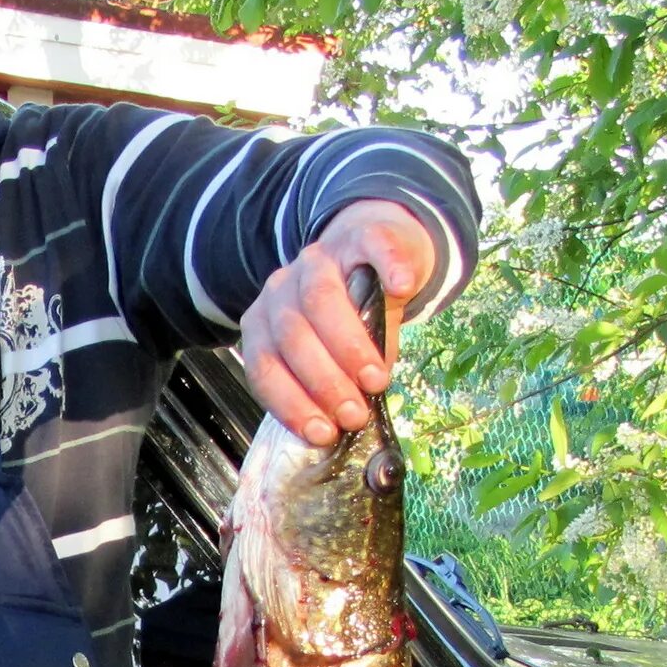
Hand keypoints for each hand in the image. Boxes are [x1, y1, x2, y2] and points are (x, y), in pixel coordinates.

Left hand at [238, 200, 438, 447]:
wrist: (377, 254)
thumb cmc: (353, 317)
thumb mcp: (334, 354)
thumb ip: (332, 381)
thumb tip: (345, 423)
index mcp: (266, 321)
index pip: (265, 364)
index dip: (290, 402)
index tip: (323, 432)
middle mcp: (281, 287)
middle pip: (291, 334)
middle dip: (322, 381)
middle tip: (353, 412)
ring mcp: (318, 257)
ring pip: (320, 299)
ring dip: (348, 346)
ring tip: (376, 380)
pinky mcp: (360, 234)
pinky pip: (371, 248)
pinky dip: (388, 269)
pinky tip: (402, 289)